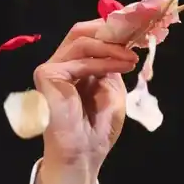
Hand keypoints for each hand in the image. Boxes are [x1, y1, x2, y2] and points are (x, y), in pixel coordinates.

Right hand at [33, 19, 138, 179]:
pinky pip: (80, 59)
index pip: (90, 38)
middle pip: (81, 32)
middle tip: (134, 37)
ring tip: (132, 58)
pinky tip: (122, 65)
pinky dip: (103, 61)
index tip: (137, 31)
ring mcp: (52, 68)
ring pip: (82, 41)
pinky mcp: (47, 74)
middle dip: (110, 31)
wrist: (85, 153)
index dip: (111, 30)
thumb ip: (112, 64)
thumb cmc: (98, 128)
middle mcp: (61, 64)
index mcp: (75, 67)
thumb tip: (120, 41)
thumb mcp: (112, 89)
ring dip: (112, 47)